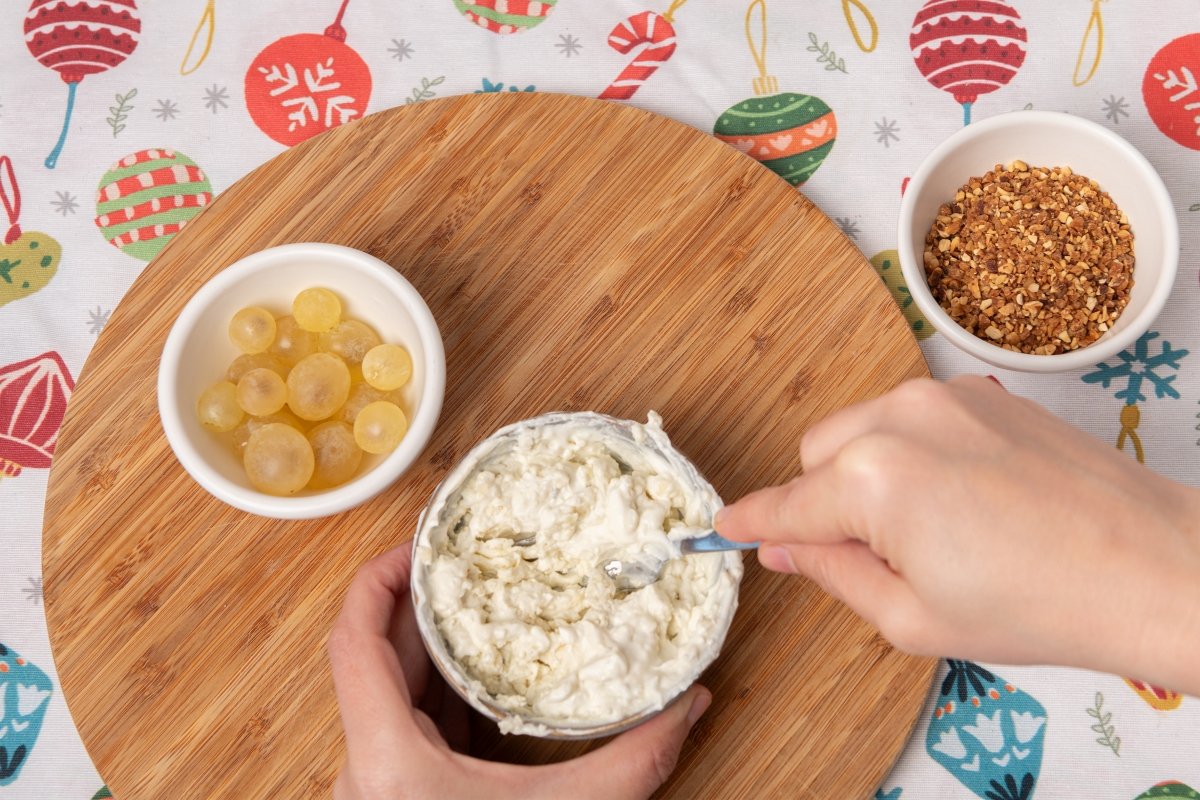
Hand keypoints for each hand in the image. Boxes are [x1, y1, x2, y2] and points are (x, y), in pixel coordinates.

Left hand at [327, 546, 710, 799]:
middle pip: (378, 655)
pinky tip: (489, 673)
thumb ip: (631, 764)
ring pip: (394, 688)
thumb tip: (690, 705)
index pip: (353, 642)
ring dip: (435, 643)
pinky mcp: (400, 790)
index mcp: (384, 759)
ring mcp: (379, 778)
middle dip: (423, 601)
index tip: (416, 542)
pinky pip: (412, 721)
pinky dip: (447, 689)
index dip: (376, 578)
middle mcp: (367, 763)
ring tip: (481, 602)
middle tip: (469, 560)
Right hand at [716, 376, 1199, 693]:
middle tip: (879, 555)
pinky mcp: (981, 391)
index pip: (784, 505)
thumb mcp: (912, 617)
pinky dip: (910, 451)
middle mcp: (898, 419)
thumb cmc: (1041, 602)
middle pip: (816, 456)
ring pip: (860, 429)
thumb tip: (787, 549)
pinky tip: (962, 496)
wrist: (1151, 567)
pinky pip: (910, 416)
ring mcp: (944, 396)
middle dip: (827, 503)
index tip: (724, 528)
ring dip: (867, 473)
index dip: (750, 524)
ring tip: (933, 527)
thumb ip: (832, 574)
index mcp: (872, 481)